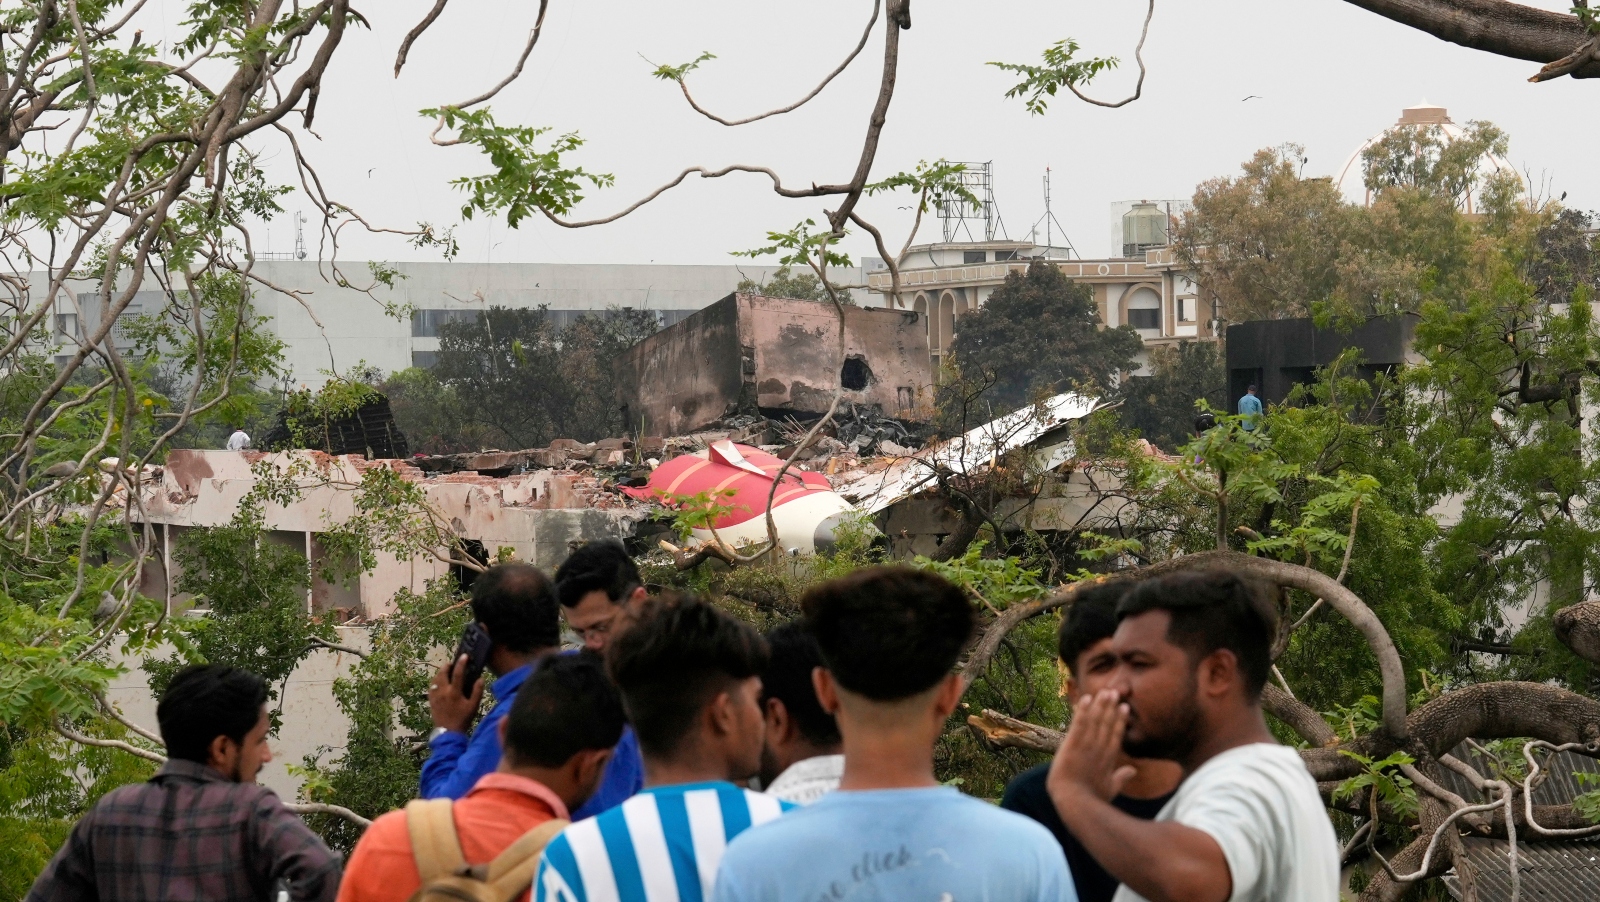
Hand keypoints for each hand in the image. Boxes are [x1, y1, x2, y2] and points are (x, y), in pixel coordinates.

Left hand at [428, 655, 483, 733]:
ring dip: (440, 672)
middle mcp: (443, 692)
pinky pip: (431, 687)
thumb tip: (480, 679)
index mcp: (454, 692)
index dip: (461, 663)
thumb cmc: (463, 719)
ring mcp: (435, 696)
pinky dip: (435, 681)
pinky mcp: (431, 700)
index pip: (458, 673)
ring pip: (435, 679)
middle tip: (452, 663)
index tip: (464, 656)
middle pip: (443, 673)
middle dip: (447, 665)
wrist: (448, 733)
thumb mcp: (473, 707)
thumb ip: (477, 692)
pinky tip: (439, 682)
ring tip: (446, 671)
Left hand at [1047, 689, 1136, 808]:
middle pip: (1107, 724)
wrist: (1075, 803)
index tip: (1124, 707)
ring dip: (1100, 705)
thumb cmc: (1092, 800)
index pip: (1116, 735)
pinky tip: (1086, 699)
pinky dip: (1082, 711)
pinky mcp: (1072, 745)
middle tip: (1115, 692)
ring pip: (1095, 721)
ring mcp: (1087, 746)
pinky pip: (1078, 724)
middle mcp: (1100, 749)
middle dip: (1111, 708)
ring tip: (1105, 691)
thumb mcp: (1111, 789)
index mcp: (1109, 759)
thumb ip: (1122, 778)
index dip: (1120, 720)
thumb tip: (1133, 771)